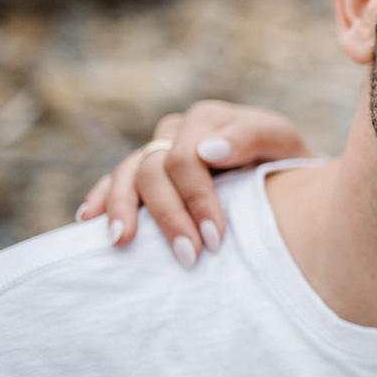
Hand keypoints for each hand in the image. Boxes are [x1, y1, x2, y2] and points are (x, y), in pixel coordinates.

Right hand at [77, 100, 313, 266]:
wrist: (286, 173)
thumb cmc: (288, 162)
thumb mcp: (284, 144)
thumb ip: (253, 138)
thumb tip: (208, 151)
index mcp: (210, 118)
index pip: (187, 157)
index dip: (197, 200)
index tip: (215, 240)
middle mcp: (177, 130)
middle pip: (154, 170)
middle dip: (169, 217)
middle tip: (189, 258)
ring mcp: (158, 149)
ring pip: (128, 174)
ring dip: (123, 210)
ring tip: (122, 242)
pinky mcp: (145, 171)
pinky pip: (114, 180)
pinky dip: (101, 198)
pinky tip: (88, 220)